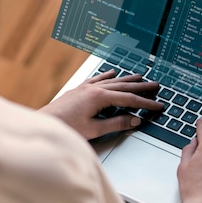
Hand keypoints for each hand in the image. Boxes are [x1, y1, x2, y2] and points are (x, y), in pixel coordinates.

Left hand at [39, 70, 162, 139]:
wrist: (44, 124)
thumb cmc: (66, 128)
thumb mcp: (94, 129)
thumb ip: (116, 124)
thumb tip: (134, 120)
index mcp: (99, 97)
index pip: (128, 99)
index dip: (145, 103)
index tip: (158, 105)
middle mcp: (93, 89)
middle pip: (123, 86)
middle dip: (141, 87)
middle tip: (156, 86)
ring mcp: (85, 88)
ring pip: (112, 80)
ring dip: (127, 79)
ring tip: (140, 77)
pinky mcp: (78, 90)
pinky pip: (97, 79)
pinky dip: (107, 76)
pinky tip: (112, 73)